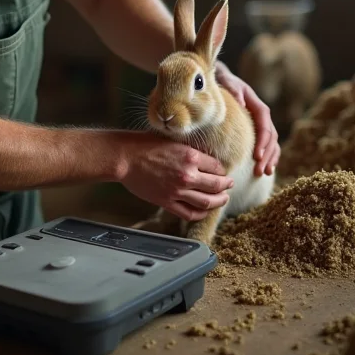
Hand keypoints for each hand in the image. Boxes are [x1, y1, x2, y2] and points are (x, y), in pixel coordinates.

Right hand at [119, 133, 234, 221]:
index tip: (223, 172)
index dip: (222, 170)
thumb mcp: (173, 141)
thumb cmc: (144, 145)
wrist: (125, 158)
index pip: (217, 167)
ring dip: (219, 201)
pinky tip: (205, 210)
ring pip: (207, 202)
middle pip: (217, 186)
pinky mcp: (167, 202)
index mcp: (190, 157)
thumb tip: (205, 159)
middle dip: (226, 186)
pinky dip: (201, 213)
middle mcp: (187, 175)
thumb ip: (190, 151)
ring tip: (223, 199)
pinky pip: (189, 213)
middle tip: (229, 185)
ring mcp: (178, 191)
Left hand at [215, 61, 278, 176]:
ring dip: (270, 159)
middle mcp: (263, 116)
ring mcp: (262, 124)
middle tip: (259, 170)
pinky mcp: (257, 131)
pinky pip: (268, 145)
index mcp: (258, 106)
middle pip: (271, 138)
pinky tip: (266, 169)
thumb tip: (241, 103)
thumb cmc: (224, 82)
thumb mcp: (228, 83)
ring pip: (272, 144)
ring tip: (264, 173)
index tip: (257, 156)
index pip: (265, 126)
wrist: (223, 80)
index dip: (263, 142)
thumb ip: (234, 91)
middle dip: (267, 155)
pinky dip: (269, 157)